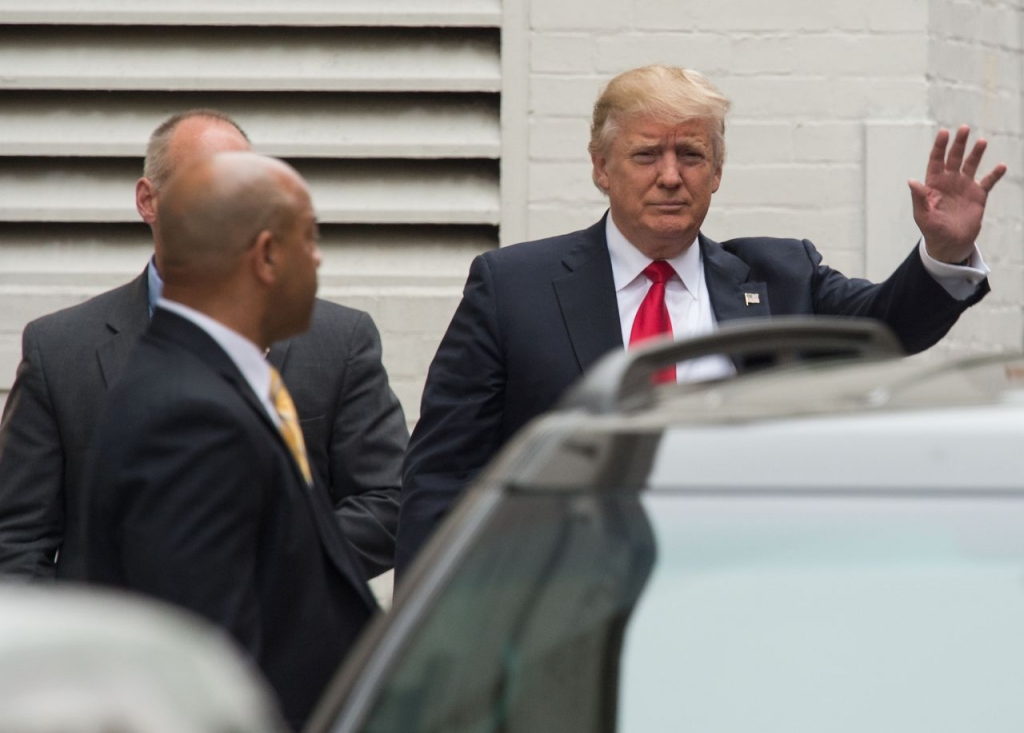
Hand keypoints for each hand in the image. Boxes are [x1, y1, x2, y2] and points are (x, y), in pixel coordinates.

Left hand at [909, 125, 1006, 263]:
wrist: (950, 243)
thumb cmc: (932, 230)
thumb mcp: (923, 215)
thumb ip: (918, 198)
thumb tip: (911, 181)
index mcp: (934, 184)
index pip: (936, 161)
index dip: (939, 147)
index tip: (943, 132)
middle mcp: (949, 181)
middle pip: (954, 158)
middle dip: (959, 143)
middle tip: (964, 128)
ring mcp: (964, 186)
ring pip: (971, 165)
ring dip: (976, 153)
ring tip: (981, 142)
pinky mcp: (978, 195)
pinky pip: (988, 181)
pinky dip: (995, 174)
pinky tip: (1001, 166)